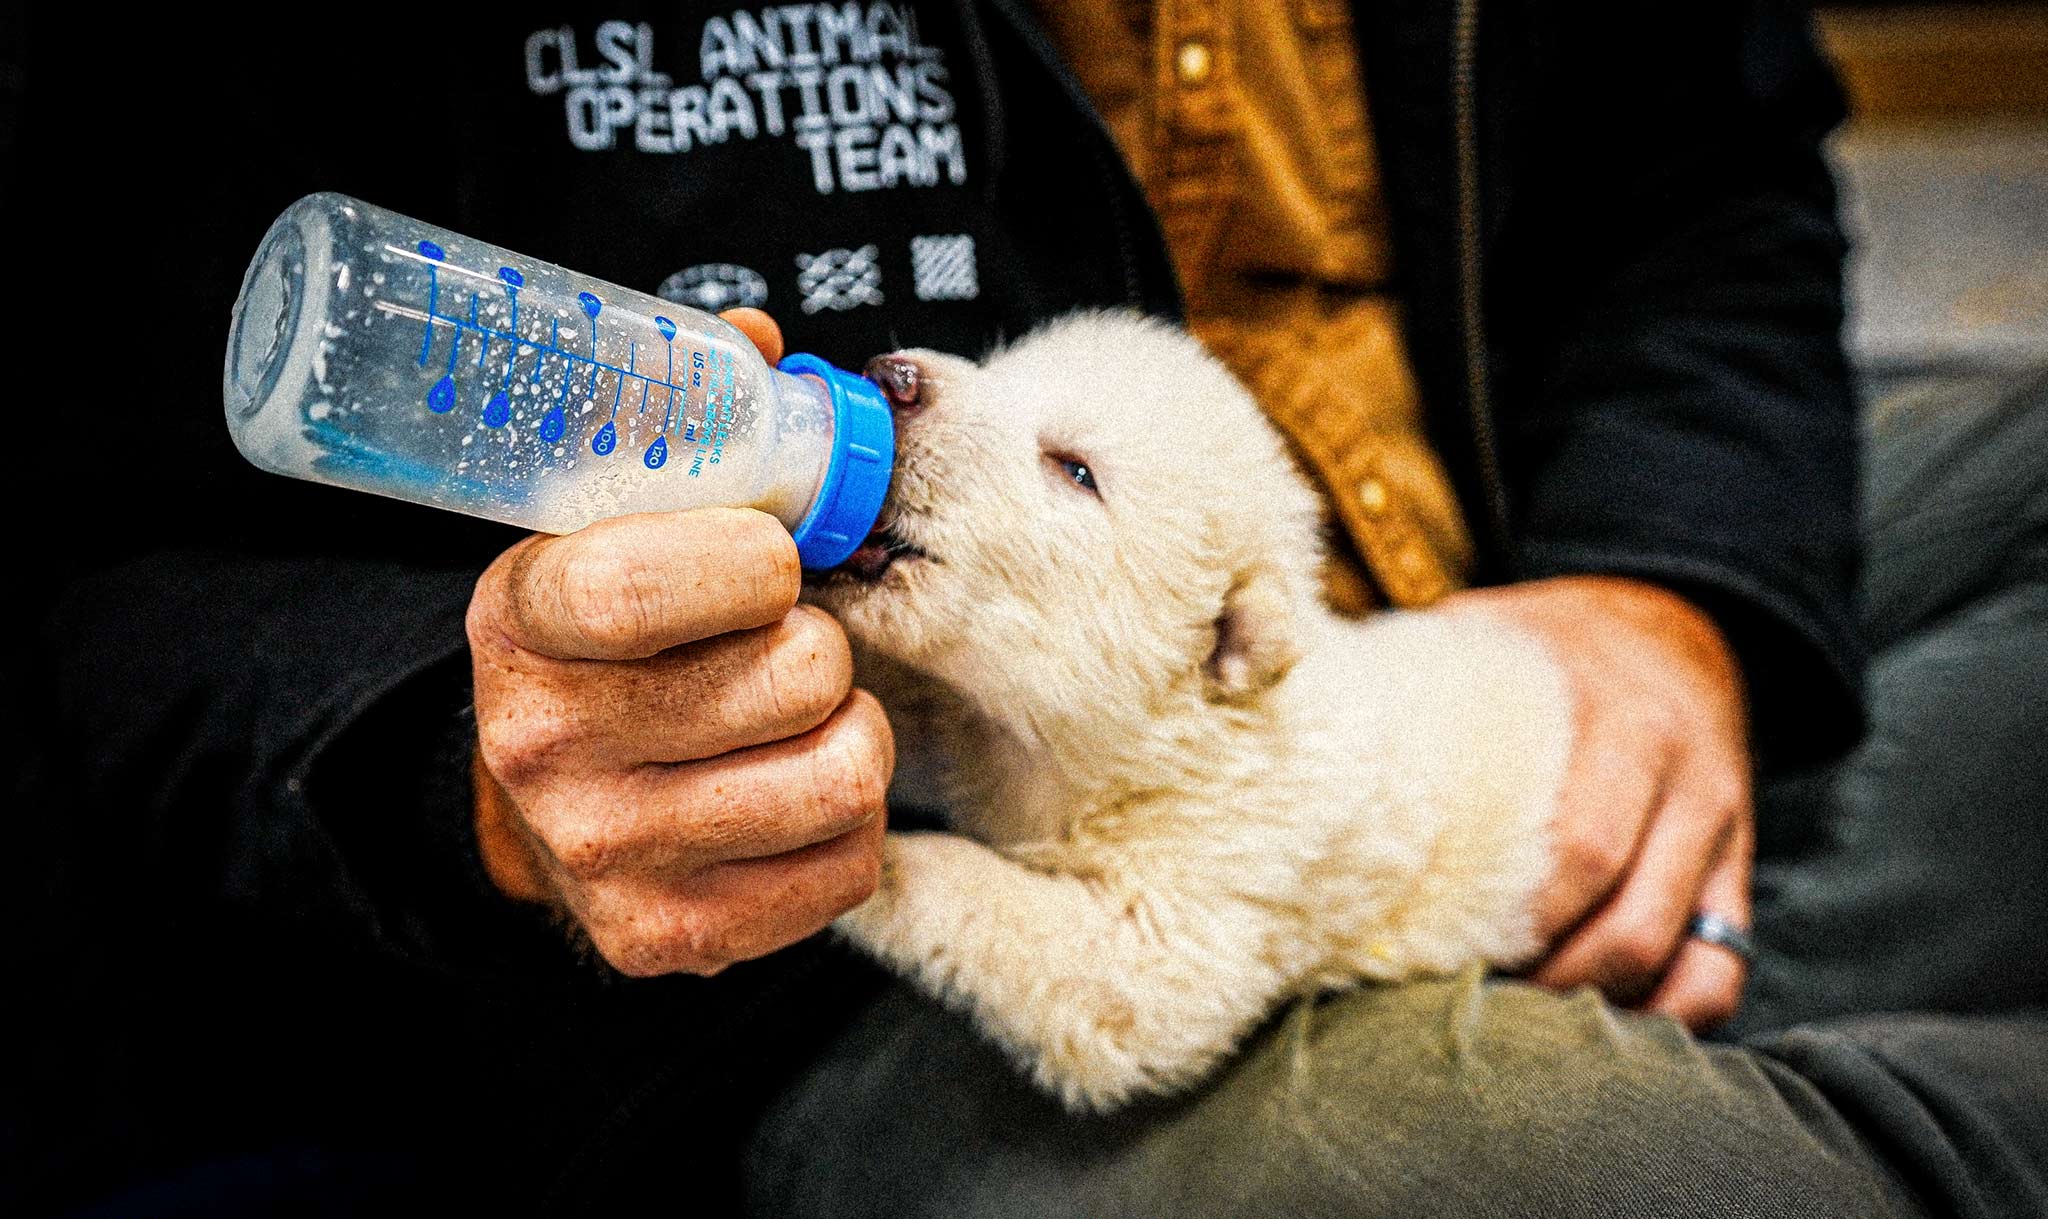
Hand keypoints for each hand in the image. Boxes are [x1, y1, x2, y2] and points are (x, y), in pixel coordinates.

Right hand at [466, 308, 891, 975]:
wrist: (540, 800)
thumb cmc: (609, 639)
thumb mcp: (606, 519)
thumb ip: (679, 426)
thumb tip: (759, 344)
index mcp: (524, 618)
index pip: (646, 584)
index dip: (756, 561)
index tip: (772, 558)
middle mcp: (546, 747)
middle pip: (792, 675)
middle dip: (822, 645)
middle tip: (791, 644)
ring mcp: (606, 856)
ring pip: (840, 774)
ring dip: (852, 730)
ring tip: (806, 715)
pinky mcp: (674, 940)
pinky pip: (848, 865)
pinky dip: (852, 822)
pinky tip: (797, 793)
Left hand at [1439, 575, 1752, 1030]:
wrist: (1671, 624)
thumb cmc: (1542, 646)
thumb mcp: (1481, 636)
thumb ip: (1408, 679)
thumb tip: (1271, 705)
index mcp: (1614, 713)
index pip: (1579, 847)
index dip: (1512, 920)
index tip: (1435, 952)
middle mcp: (1682, 774)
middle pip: (1628, 919)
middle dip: (1546, 978)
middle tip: (1465, 1000)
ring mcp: (1720, 828)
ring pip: (1678, 955)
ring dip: (1596, 1004)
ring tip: (1517, 1020)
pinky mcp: (1737, 870)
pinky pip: (1724, 969)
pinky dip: (1666, 1013)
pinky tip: (1595, 1023)